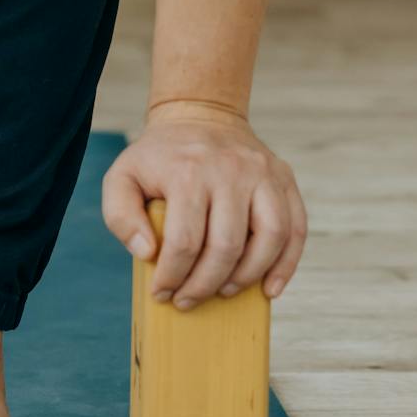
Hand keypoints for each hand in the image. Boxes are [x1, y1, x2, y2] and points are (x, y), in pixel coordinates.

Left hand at [100, 100, 307, 308]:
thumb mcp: (122, 177)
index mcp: (188, 171)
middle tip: (188, 300)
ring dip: (248, 276)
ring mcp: (263, 173)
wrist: (201, 116)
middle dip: (206, 284)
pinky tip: (270, 289)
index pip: (185, 241)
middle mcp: (231, 169)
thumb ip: (120, 216)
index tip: (162, 292)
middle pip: (227, 244)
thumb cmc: (159, 158)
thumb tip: (147, 253)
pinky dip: (286, 264)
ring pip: (270, 237)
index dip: (173, 276)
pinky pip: (296, 227)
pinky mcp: (284, 178)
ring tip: (225, 292)